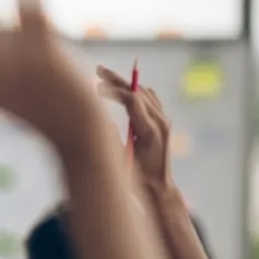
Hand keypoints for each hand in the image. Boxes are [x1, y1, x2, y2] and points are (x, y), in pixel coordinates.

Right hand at [97, 66, 173, 193]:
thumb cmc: (136, 180)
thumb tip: (96, 118)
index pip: (132, 100)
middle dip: (117, 80)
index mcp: (151, 132)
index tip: (94, 87)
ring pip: (145, 92)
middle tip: (98, 70)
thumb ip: (112, 137)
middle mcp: (161, 123)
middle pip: (139, 91)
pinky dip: (134, 90)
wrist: (158, 188)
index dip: (113, 90)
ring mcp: (164, 122)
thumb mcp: (121, 159)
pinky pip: (150, 99)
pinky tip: (121, 88)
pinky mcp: (163, 123)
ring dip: (125, 83)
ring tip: (105, 76)